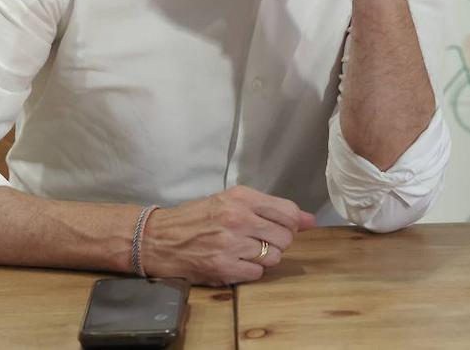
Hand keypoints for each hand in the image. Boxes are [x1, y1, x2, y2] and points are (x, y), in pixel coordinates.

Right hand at [141, 185, 316, 285]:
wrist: (159, 238)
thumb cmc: (198, 217)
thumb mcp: (232, 201)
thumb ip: (271, 208)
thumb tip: (310, 220)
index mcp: (242, 197)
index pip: (288, 211)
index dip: (293, 223)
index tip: (286, 227)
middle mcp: (238, 219)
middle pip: (285, 236)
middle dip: (278, 241)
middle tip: (261, 239)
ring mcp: (231, 244)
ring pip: (273, 256)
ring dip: (265, 257)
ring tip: (246, 251)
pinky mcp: (222, 268)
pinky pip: (257, 273)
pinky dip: (251, 270)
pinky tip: (237, 262)